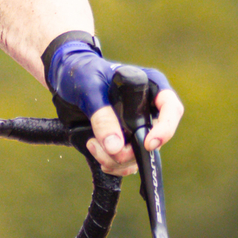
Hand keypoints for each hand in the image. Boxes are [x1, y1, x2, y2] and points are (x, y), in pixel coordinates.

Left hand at [43, 34, 184, 179]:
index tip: (148, 143)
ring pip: (139, 156)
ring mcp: (138, 127)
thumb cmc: (82, 73)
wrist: (66, 80)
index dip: (165, 128)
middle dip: (130, 152)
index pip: (171, 108)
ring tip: (93, 144)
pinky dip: (111, 164)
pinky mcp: (125, 141)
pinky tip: (95, 150)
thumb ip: (101, 115)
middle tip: (104, 148)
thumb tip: (115, 147)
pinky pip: (127, 163)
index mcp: (150, 86)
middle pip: (155, 140)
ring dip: (116, 160)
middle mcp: (149, 109)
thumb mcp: (89, 88)